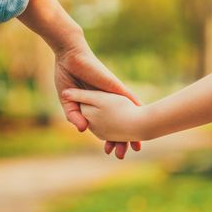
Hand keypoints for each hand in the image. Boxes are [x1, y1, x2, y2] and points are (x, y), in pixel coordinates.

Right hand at [18, 0, 140, 157]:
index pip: (105, 126)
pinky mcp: (114, 86)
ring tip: (137, 146)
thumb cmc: (67, 76)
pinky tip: (145, 118)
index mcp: (94, 106)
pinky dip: (136, 108)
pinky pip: (129, 97)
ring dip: (132, 129)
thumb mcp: (67, 101)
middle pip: (118, 124)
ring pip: (126, 114)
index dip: (107, 139)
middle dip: (122, 140)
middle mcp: (106, 101)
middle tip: (123, 154)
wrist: (69, 57)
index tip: (109, 151)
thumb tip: (83, 130)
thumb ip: (73, 115)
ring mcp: (112, 94)